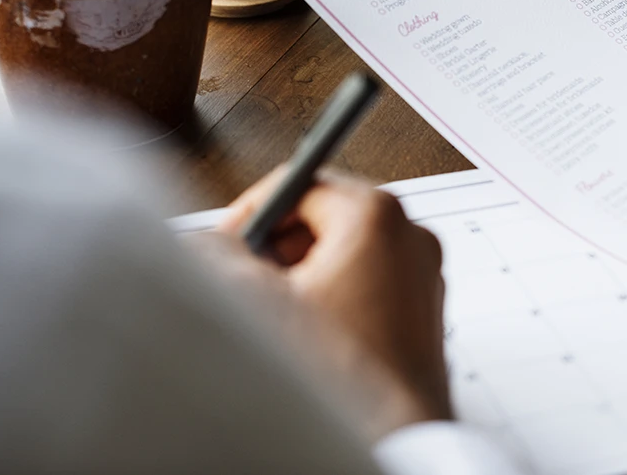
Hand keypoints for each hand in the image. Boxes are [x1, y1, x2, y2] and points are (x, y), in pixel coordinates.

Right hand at [219, 169, 450, 432]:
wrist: (396, 443)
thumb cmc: (343, 379)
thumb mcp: (259, 302)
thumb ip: (219, 254)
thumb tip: (203, 242)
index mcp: (377, 215)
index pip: (298, 182)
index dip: (253, 211)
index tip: (230, 240)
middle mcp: (410, 236)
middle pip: (323, 216)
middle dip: (278, 246)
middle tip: (248, 277)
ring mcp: (422, 275)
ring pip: (345, 253)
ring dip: (303, 275)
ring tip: (277, 316)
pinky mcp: (423, 311)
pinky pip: (368, 285)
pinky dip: (332, 299)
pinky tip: (307, 337)